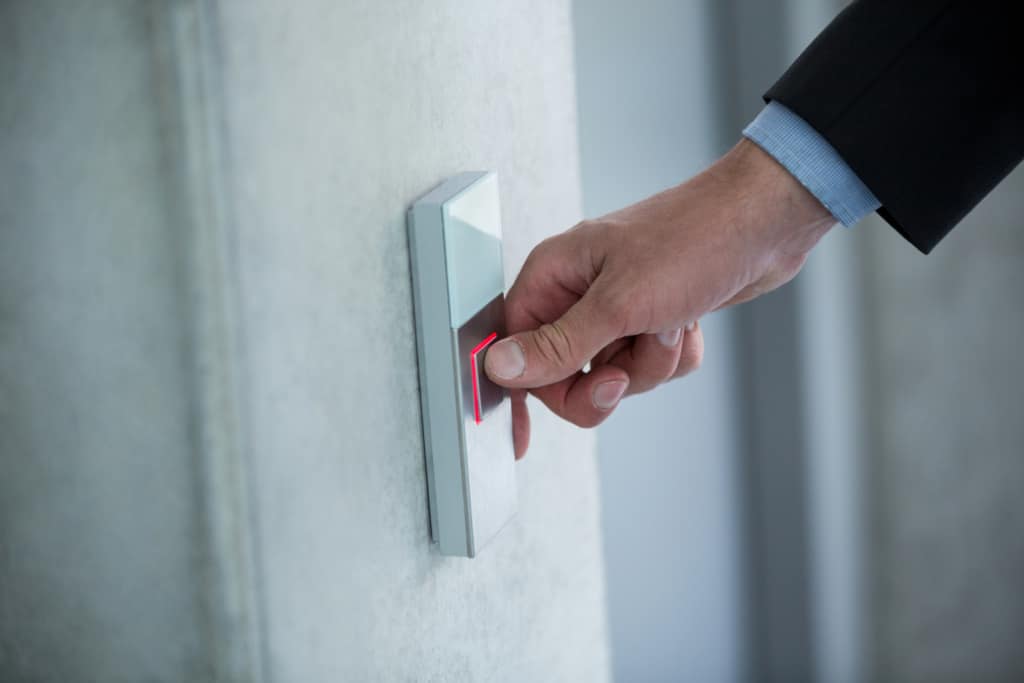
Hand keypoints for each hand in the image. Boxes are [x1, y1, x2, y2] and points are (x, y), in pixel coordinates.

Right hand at [486, 139, 833, 457]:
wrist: (765, 222)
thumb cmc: (693, 239)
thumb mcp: (619, 304)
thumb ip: (558, 345)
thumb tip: (500, 368)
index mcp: (554, 275)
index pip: (517, 348)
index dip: (530, 387)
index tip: (533, 431)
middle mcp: (578, 292)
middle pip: (564, 374)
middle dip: (608, 379)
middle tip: (628, 368)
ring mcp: (617, 307)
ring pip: (613, 375)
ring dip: (649, 363)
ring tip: (672, 324)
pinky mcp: (651, 319)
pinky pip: (649, 367)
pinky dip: (673, 357)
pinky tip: (689, 323)